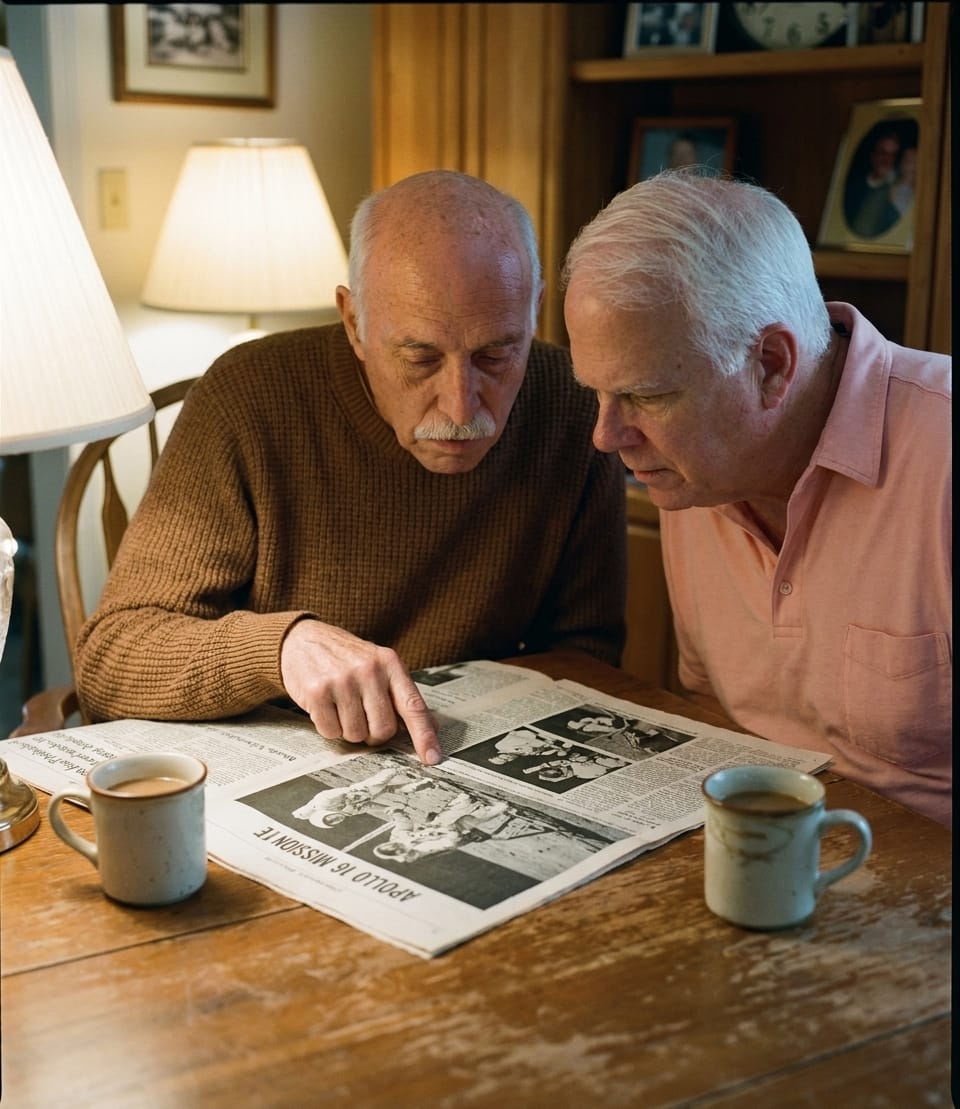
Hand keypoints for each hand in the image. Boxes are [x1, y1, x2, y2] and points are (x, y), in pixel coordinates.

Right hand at [280, 620, 442, 764]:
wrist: (304, 639)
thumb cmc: (346, 657)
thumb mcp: (378, 665)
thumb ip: (400, 694)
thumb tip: (428, 728)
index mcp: (390, 663)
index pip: (413, 705)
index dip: (424, 735)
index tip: (432, 756)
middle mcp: (368, 670)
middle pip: (383, 729)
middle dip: (373, 733)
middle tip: (363, 717)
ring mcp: (342, 680)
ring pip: (356, 734)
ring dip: (349, 729)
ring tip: (342, 706)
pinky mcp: (317, 691)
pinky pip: (331, 732)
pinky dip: (329, 727)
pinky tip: (326, 707)